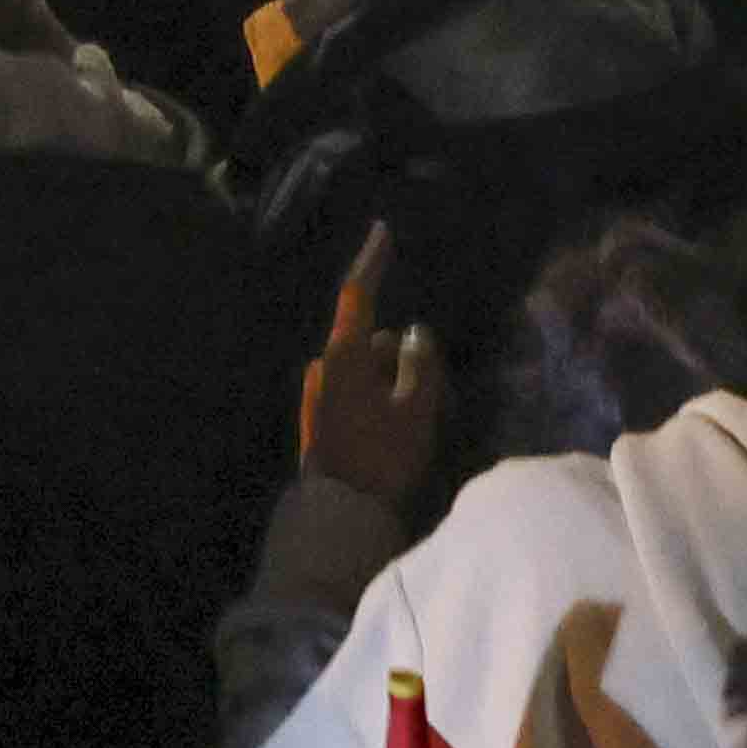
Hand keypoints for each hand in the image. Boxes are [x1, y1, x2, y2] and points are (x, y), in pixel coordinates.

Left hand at [300, 234, 448, 515]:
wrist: (340, 516)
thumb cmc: (381, 458)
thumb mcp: (415, 410)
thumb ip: (420, 364)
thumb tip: (415, 332)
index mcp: (344, 356)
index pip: (357, 295)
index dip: (372, 261)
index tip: (382, 231)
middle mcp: (324, 367)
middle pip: (370, 342)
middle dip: (398, 357)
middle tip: (429, 397)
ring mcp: (317, 394)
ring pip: (365, 371)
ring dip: (388, 383)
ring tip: (413, 427)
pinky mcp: (319, 418)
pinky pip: (355, 393)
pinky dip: (376, 401)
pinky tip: (394, 436)